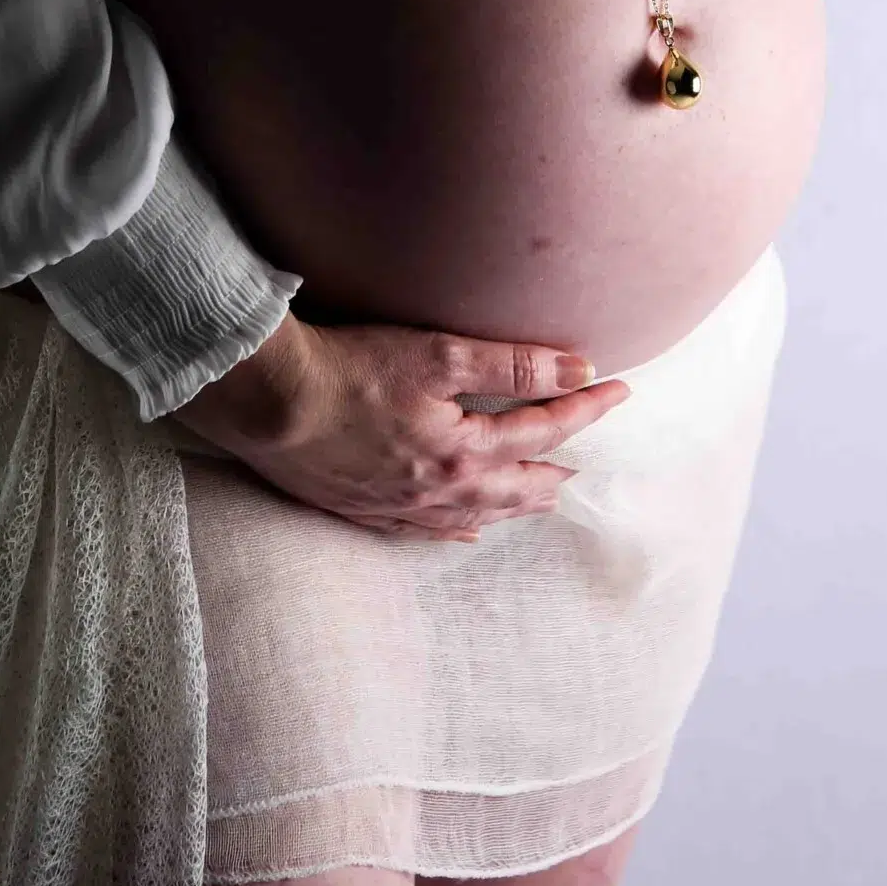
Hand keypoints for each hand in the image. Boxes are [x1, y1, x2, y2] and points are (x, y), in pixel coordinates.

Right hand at [172, 312, 631, 542]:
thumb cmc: (350, 369)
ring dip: (514, 505)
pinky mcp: (363, 509)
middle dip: (554, 472)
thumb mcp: (438, 354)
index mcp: (464, 451)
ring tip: (539, 500)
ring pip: (476, 514)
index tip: (618, 391)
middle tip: (581, 467)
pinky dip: (456, 530)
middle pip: (515, 486)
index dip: (586, 408)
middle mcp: (440, 490)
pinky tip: (464, 531)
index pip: (543, 429)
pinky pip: (424, 531)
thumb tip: (579, 368)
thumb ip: (513, 364)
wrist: (268, 403)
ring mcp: (400, 506)